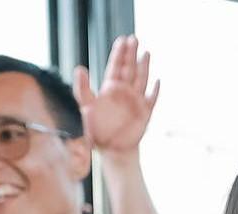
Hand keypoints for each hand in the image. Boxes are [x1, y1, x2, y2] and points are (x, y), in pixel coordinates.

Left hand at [73, 35, 160, 157]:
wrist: (111, 150)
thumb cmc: (96, 131)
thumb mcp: (85, 108)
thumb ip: (82, 89)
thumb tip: (80, 68)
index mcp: (109, 89)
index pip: (115, 66)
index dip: (119, 53)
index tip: (122, 40)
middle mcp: (123, 92)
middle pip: (129, 68)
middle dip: (132, 53)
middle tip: (134, 38)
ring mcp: (135, 101)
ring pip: (142, 79)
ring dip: (145, 66)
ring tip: (146, 52)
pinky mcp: (145, 113)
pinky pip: (152, 99)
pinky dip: (155, 91)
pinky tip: (157, 81)